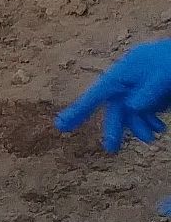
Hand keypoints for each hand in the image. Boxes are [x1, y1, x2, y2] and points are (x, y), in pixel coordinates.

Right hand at [56, 38, 170, 152]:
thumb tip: (131, 106)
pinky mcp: (151, 91)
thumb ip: (147, 92)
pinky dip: (149, 120)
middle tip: (111, 149)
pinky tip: (159, 127)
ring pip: (130, 111)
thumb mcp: (163, 75)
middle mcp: (127, 79)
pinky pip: (144, 110)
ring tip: (152, 138)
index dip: (78, 111)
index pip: (96, 94)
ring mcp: (139, 85)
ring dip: (137, 126)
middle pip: (114, 106)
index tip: (60, 126)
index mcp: (123, 72)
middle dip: (113, 127)